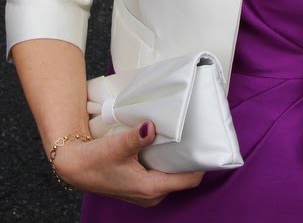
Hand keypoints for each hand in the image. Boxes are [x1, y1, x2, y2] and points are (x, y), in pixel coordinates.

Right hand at [52, 122, 203, 205]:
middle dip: (189, 158)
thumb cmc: (94, 160)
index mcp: (151, 188)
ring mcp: (145, 192)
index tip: (207, 144)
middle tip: (195, 134)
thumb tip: (151, 126)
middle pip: (183, 178)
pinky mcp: (139, 185)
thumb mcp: (116, 146)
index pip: (189, 180)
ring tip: (182, 136)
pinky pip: (161, 174)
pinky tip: (164, 143)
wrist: (75, 166)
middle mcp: (151, 195)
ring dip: (176, 159)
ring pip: (171, 175)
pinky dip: (165, 160)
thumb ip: (135, 137)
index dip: (200, 163)